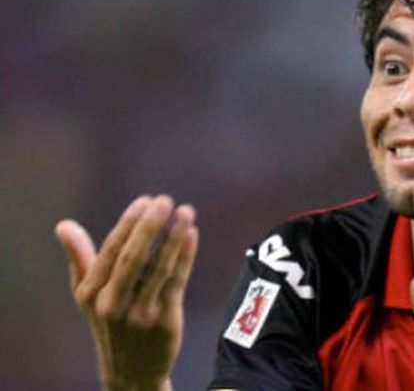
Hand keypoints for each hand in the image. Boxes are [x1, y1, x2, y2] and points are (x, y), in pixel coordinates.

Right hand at [55, 195, 198, 390]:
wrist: (131, 370)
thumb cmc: (110, 322)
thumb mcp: (88, 295)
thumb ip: (80, 258)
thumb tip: (63, 225)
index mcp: (91, 293)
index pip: (110, 251)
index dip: (128, 224)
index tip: (145, 200)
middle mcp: (112, 303)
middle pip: (133, 258)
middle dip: (149, 226)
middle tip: (165, 200)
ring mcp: (139, 313)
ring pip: (159, 268)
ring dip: (173, 237)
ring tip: (186, 212)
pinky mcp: (164, 320)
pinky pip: (176, 282)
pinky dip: (185, 257)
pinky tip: (191, 235)